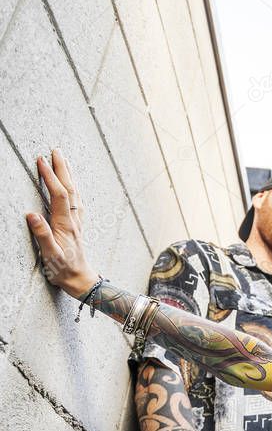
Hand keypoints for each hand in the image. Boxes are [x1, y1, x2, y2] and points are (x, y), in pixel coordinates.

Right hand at [24, 149, 99, 296]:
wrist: (81, 279)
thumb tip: (31, 214)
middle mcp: (73, 220)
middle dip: (63, 169)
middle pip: (70, 189)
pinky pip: (76, 201)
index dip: (50, 177)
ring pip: (75, 193)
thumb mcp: (50, 254)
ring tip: (63, 160)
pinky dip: (73, 188)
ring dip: (69, 175)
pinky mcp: (76, 225)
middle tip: (56, 150)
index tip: (41, 161)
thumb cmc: (63, 269)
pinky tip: (72, 185)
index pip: (59, 195)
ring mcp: (76, 222)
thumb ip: (42, 234)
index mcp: (65, 224)